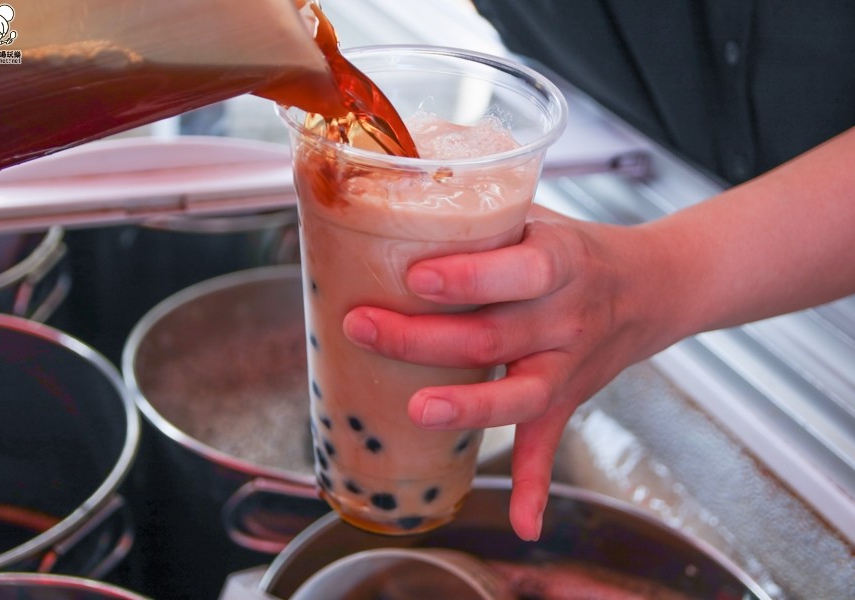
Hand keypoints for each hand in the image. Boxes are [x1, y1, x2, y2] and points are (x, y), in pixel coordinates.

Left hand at [343, 204, 673, 540]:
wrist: (652, 287)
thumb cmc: (575, 247)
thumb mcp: (537, 215)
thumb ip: (476, 212)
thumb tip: (388, 198)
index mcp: (560, 261)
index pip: (520, 270)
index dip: (469, 278)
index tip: (416, 277)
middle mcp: (567, 316)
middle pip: (496, 335)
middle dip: (425, 337)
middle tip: (363, 327)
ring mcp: (569, 364)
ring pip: (521, 395)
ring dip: (470, 408)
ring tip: (417, 411)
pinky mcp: (568, 399)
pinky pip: (551, 444)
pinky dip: (536, 485)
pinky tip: (523, 523)